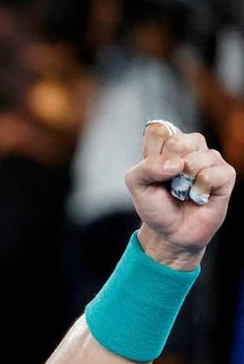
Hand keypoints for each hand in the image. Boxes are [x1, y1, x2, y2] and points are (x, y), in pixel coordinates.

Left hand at [127, 121, 235, 269]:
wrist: (170, 232)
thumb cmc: (155, 205)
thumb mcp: (137, 185)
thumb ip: (146, 168)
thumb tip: (176, 164)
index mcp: (167, 143)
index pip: (158, 130)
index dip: (152, 153)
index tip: (152, 171)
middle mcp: (190, 146)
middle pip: (178, 141)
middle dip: (167, 168)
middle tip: (169, 183)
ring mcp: (210, 159)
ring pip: (197, 157)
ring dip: (184, 181)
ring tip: (184, 192)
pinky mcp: (226, 175)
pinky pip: (212, 174)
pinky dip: (200, 189)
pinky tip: (198, 197)